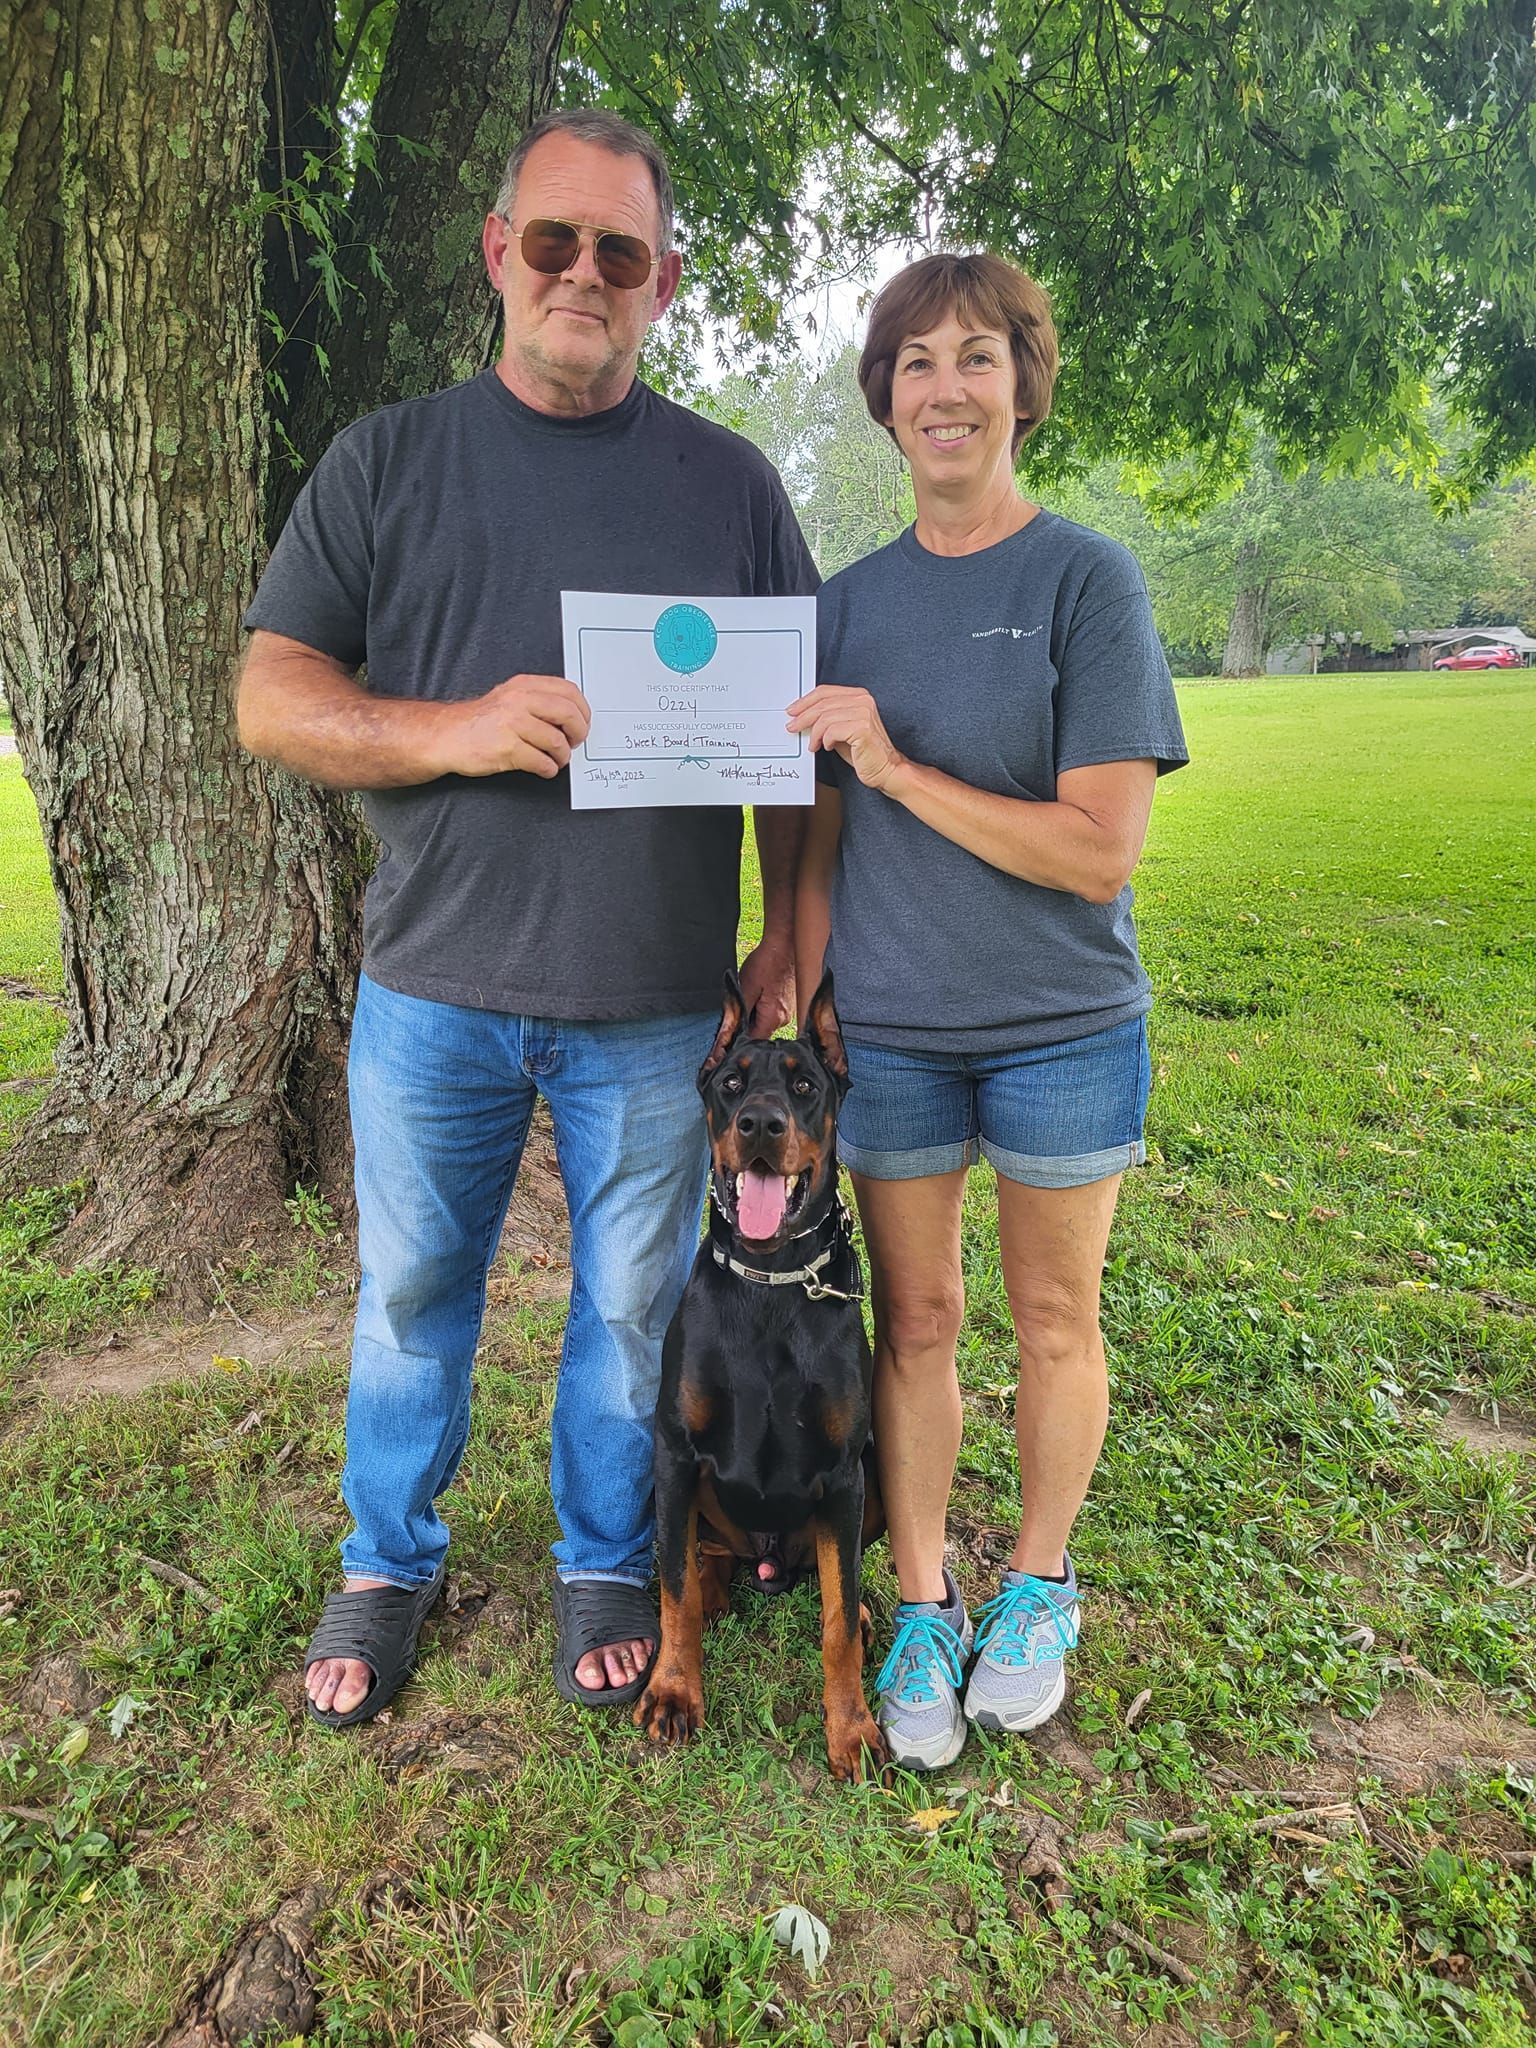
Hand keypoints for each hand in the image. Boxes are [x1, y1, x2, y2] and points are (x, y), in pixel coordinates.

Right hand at [433, 674, 590, 778]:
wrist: (447, 736)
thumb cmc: (480, 721)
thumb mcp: (509, 697)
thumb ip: (537, 700)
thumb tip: (571, 714)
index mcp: (524, 686)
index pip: (568, 691)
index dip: (582, 711)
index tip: (582, 724)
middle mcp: (519, 701)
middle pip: (568, 714)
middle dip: (578, 733)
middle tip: (574, 744)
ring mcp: (512, 724)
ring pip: (557, 741)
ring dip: (562, 756)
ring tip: (556, 759)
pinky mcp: (507, 749)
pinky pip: (541, 762)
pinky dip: (548, 769)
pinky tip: (543, 768)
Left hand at [738, 933, 794, 1035]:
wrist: (784, 945)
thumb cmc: (767, 962)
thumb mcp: (745, 987)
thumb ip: (740, 1013)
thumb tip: (732, 1030)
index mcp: (774, 1018)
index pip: (753, 1039)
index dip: (740, 1035)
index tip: (732, 1024)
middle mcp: (784, 1019)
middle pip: (759, 1031)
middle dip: (747, 1021)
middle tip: (741, 1001)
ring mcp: (788, 1012)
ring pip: (764, 1021)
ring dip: (754, 1012)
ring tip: (752, 992)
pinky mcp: (788, 1004)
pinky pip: (771, 1012)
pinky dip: (762, 1005)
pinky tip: (760, 990)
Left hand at [786, 685, 905, 792]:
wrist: (886, 769)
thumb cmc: (864, 752)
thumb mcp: (841, 730)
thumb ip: (827, 719)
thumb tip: (803, 717)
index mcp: (859, 696)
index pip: (825, 692)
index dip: (805, 701)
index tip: (793, 711)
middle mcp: (863, 700)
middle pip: (822, 703)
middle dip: (803, 716)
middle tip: (793, 727)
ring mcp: (863, 712)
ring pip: (825, 718)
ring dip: (814, 733)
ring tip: (813, 745)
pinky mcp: (862, 728)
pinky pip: (832, 730)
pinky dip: (825, 740)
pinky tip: (827, 747)